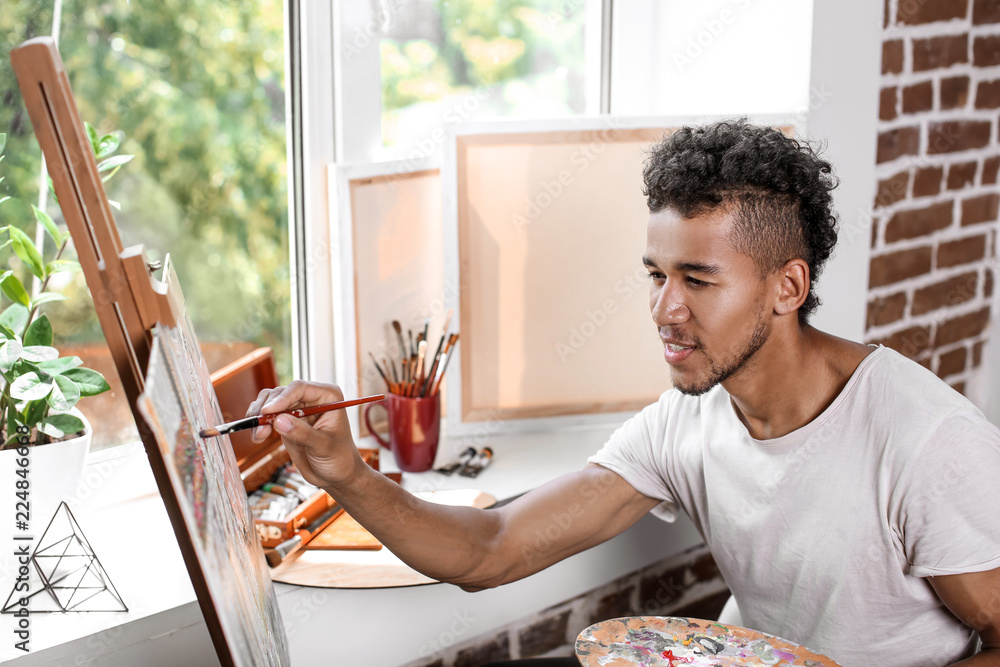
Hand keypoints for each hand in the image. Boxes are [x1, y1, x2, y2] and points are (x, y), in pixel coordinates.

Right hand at [246, 380, 361, 488]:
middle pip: (281, 393)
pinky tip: (258, 437)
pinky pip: (267, 414)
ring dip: (259, 416)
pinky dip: (258, 423)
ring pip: (270, 401)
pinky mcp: (286, 420)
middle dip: (266, 409)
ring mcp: (297, 408)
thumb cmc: (338, 458)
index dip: (282, 398)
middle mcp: (311, 398)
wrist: (336, 474)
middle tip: (260, 429)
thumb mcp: (323, 446)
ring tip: (258, 436)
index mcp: (328, 396)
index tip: (267, 411)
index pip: (300, 388)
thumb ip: (303, 433)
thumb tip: (278, 421)